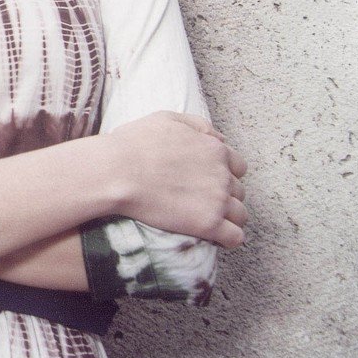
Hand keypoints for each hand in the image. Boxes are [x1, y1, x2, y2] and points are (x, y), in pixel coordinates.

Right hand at [104, 111, 248, 247]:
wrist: (116, 171)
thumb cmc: (134, 144)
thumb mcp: (166, 119)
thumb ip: (197, 124)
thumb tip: (218, 137)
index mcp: (215, 149)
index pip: (238, 166)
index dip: (224, 173)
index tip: (207, 180)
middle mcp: (222, 175)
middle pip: (239, 191)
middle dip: (224, 195)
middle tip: (201, 200)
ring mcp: (217, 201)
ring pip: (240, 215)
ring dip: (228, 217)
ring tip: (208, 219)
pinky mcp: (209, 224)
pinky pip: (235, 237)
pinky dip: (228, 238)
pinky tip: (214, 236)